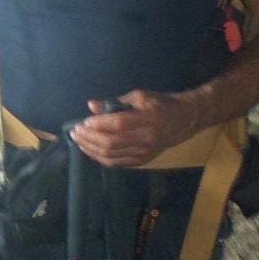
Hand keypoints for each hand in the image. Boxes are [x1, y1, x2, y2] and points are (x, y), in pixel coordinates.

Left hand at [71, 90, 198, 167]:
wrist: (183, 121)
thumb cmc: (160, 104)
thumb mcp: (140, 96)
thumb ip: (115, 102)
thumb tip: (92, 106)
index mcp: (149, 118)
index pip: (119, 124)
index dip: (98, 124)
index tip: (83, 122)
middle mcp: (148, 138)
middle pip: (112, 142)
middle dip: (89, 137)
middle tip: (75, 131)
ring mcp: (146, 152)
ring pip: (111, 155)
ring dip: (90, 148)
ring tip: (78, 140)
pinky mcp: (143, 160)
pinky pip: (117, 163)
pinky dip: (99, 157)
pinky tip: (89, 150)